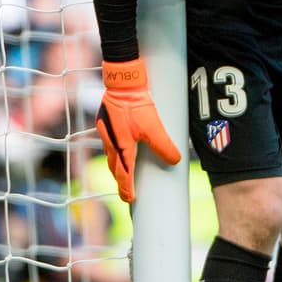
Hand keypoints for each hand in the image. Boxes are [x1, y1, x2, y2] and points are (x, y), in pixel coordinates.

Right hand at [95, 59, 181, 202]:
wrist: (122, 82)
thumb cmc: (135, 104)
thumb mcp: (153, 126)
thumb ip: (163, 145)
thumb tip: (175, 161)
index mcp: (121, 147)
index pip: (123, 175)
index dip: (127, 189)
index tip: (130, 200)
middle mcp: (110, 142)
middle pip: (115, 167)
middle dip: (121, 180)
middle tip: (128, 190)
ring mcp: (106, 131)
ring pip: (111, 154)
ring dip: (118, 165)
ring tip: (125, 171)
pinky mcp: (106, 120)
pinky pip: (110, 141)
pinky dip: (116, 149)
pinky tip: (123, 145)